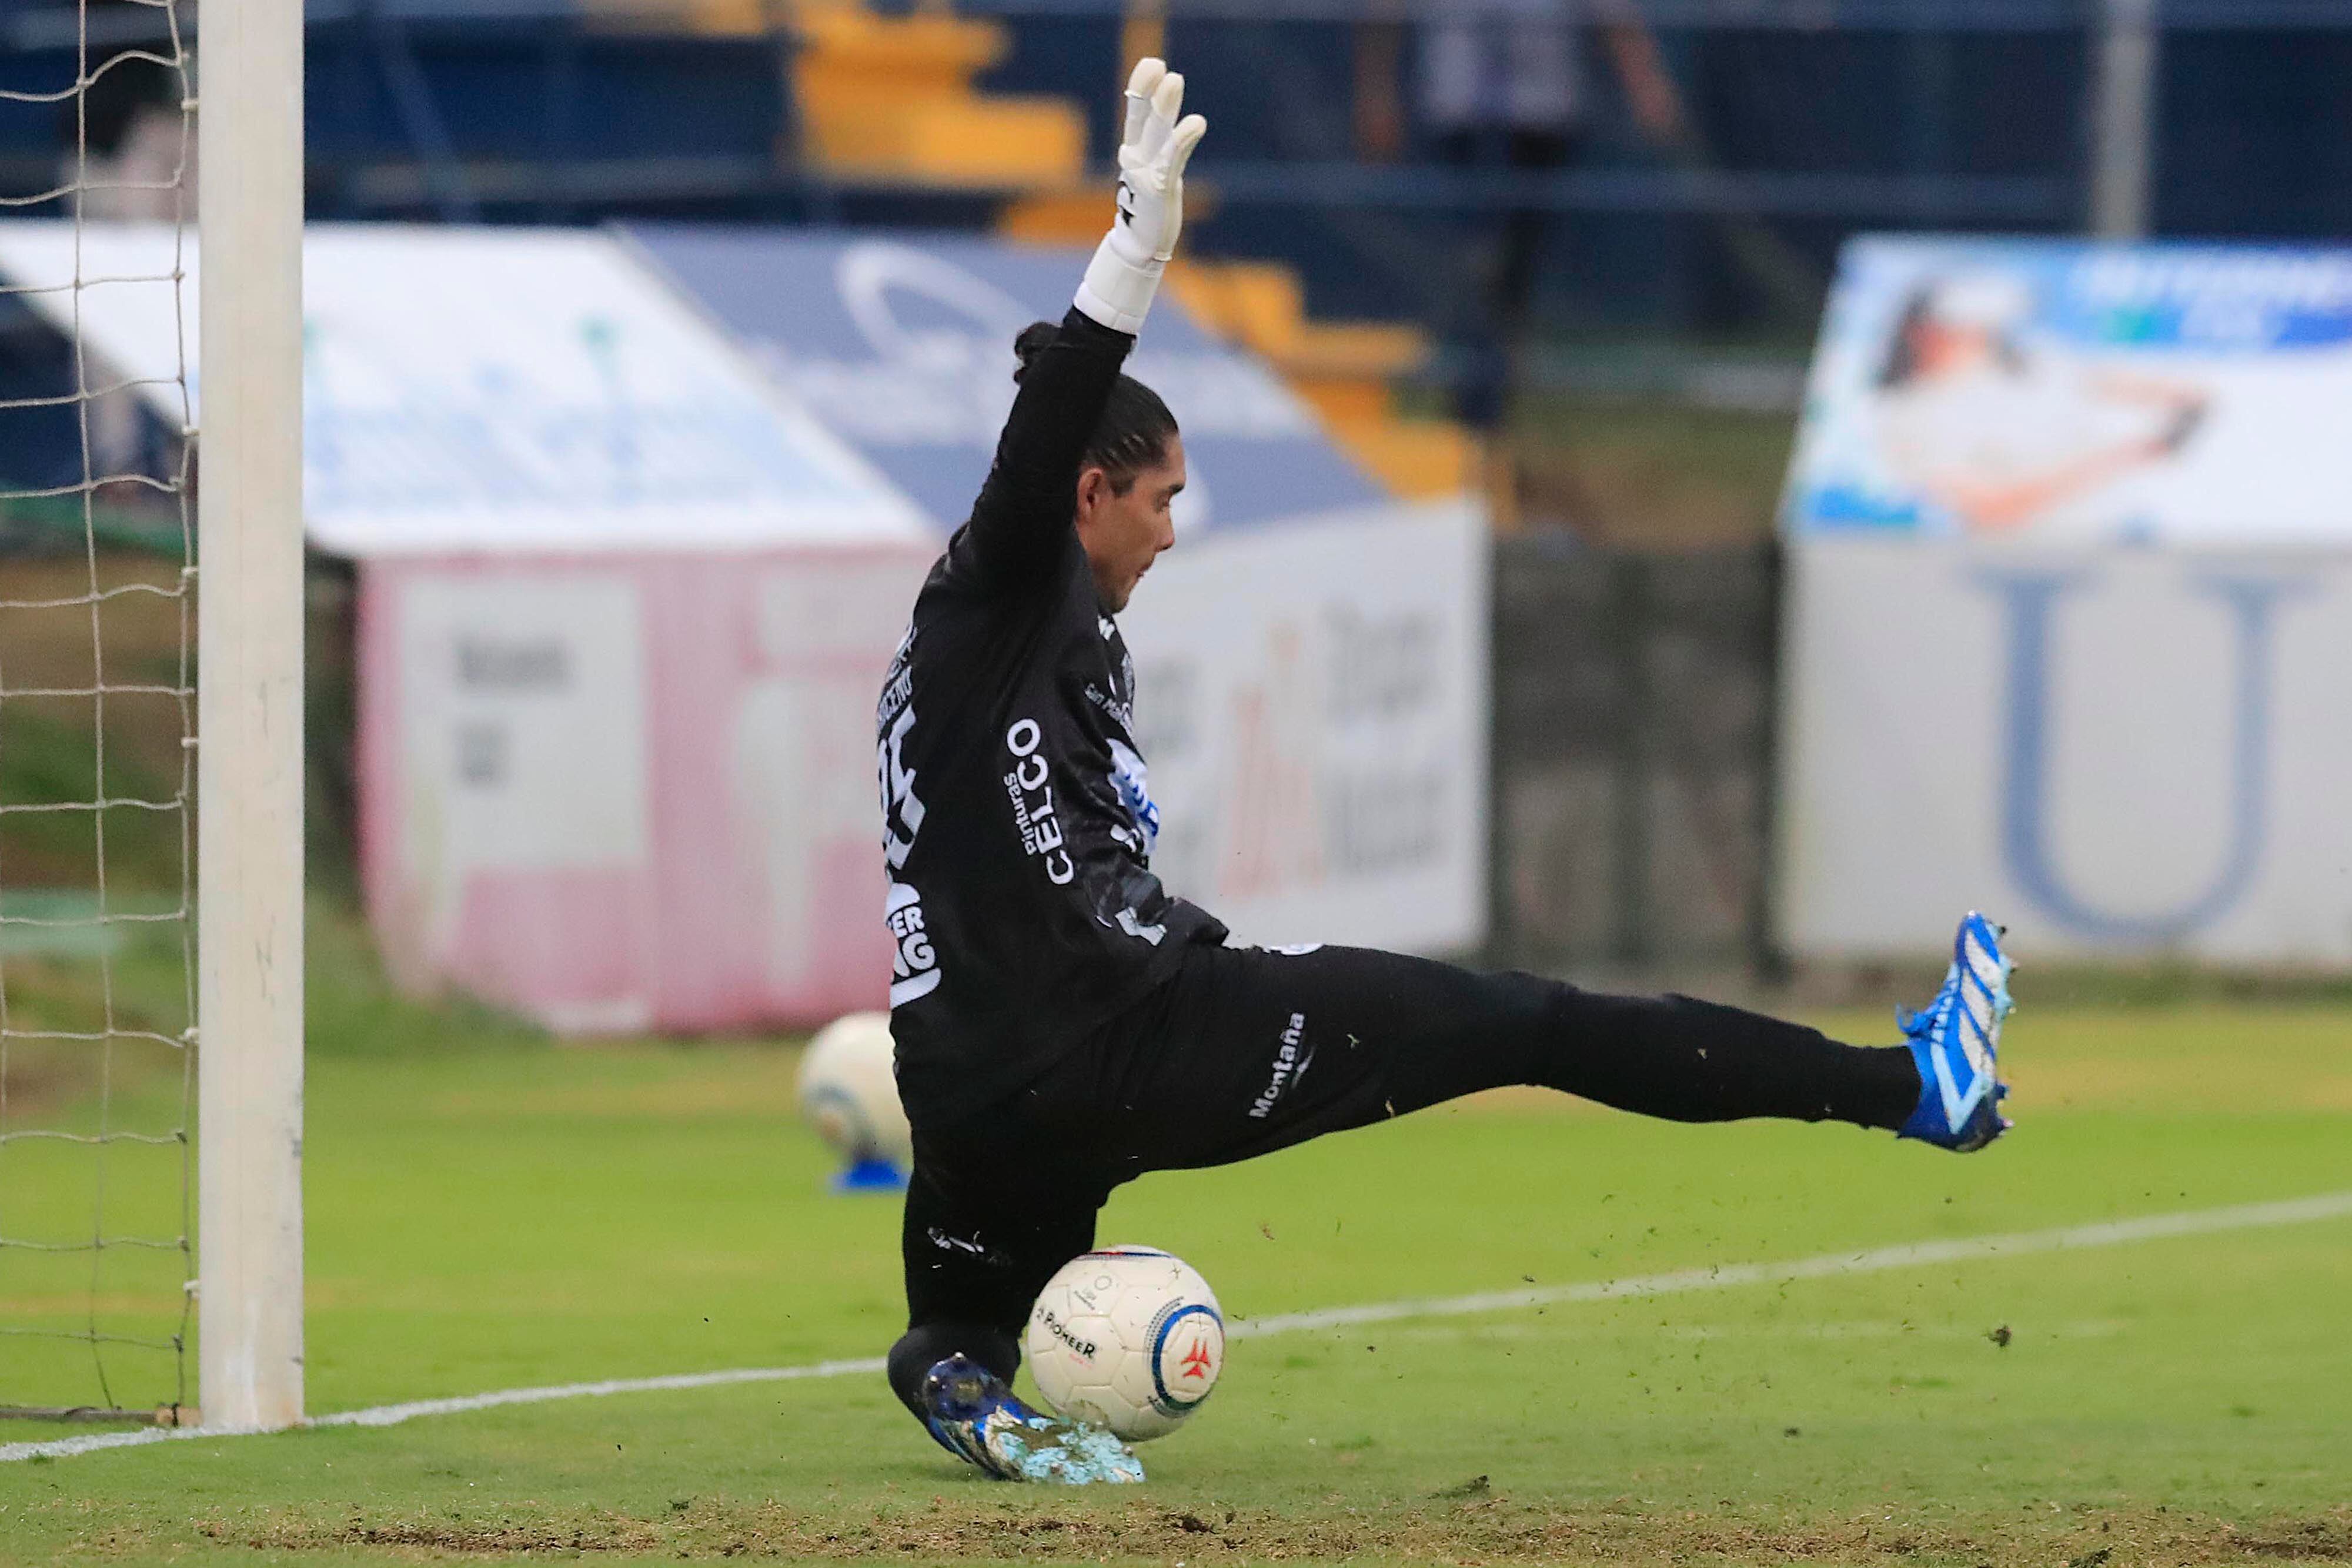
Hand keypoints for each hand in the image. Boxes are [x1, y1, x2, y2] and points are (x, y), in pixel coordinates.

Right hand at [1108, 58, 1206, 265]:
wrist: (1141, 247)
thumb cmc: (1151, 207)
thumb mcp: (1155, 172)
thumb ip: (1159, 147)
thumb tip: (1163, 125)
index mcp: (1135, 151)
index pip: (1136, 112)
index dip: (1141, 87)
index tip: (1152, 65)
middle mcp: (1136, 158)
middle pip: (1142, 118)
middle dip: (1148, 90)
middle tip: (1157, 64)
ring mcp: (1145, 173)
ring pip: (1156, 133)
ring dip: (1164, 106)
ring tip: (1174, 79)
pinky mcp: (1159, 190)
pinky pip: (1172, 159)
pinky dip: (1182, 140)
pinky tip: (1196, 123)